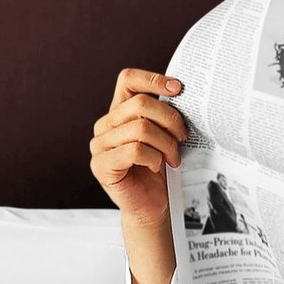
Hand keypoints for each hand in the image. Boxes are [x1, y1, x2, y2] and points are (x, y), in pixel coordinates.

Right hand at [91, 69, 188, 283]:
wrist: (152, 206)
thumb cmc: (160, 166)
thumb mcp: (163, 132)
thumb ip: (162, 111)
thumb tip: (183, 89)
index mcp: (118, 110)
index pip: (128, 79)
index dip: (153, 78)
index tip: (179, 89)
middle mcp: (105, 125)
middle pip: (141, 104)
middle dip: (170, 119)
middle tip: (184, 136)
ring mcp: (100, 146)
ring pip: (140, 128)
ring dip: (165, 142)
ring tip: (174, 156)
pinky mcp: (101, 166)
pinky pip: (134, 150)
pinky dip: (153, 157)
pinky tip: (158, 166)